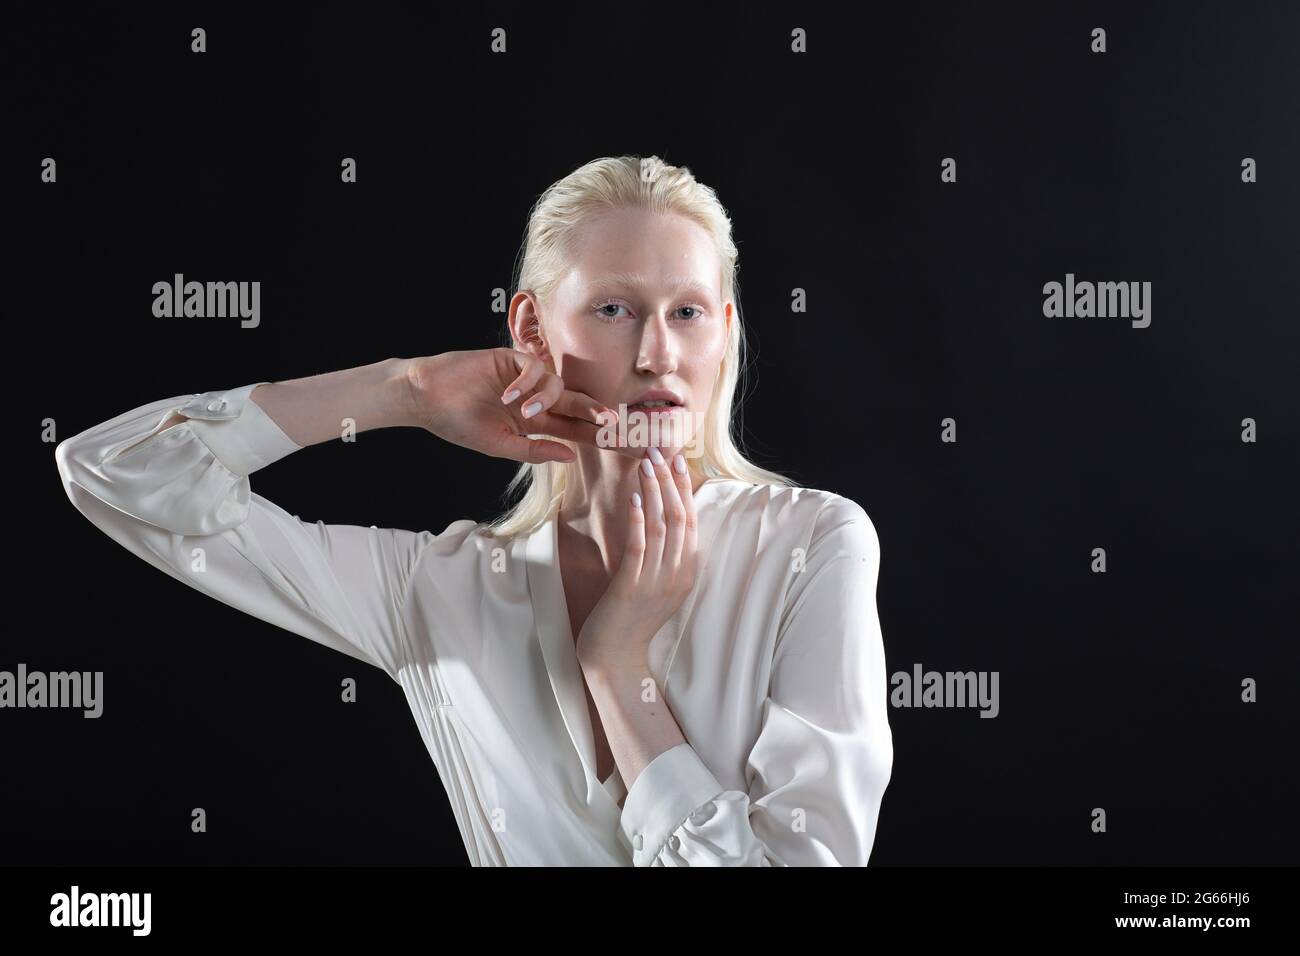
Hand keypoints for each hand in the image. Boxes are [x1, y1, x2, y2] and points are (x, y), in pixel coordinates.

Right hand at [405, 350, 610, 463]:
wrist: (427, 397)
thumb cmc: (458, 424)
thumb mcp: (499, 445)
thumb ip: (535, 450)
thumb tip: (572, 456)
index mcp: (534, 424)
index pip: (573, 430)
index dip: (595, 436)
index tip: (618, 444)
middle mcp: (535, 400)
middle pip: (575, 405)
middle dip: (595, 413)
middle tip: (613, 422)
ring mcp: (525, 379)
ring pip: (556, 385)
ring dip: (545, 399)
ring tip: (523, 411)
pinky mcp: (513, 359)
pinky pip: (535, 366)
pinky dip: (527, 381)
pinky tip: (510, 394)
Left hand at [575, 447, 699, 673]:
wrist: (616, 656)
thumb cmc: (632, 619)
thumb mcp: (657, 585)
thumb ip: (664, 556)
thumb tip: (660, 519)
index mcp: (687, 573)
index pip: (691, 521)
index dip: (685, 489)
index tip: (678, 461)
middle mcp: (677, 575)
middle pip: (680, 519)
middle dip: (670, 482)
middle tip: (660, 451)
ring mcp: (656, 582)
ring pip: (661, 527)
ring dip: (654, 492)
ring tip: (646, 464)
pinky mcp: (632, 587)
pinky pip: (640, 547)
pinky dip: (639, 520)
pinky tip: (634, 498)